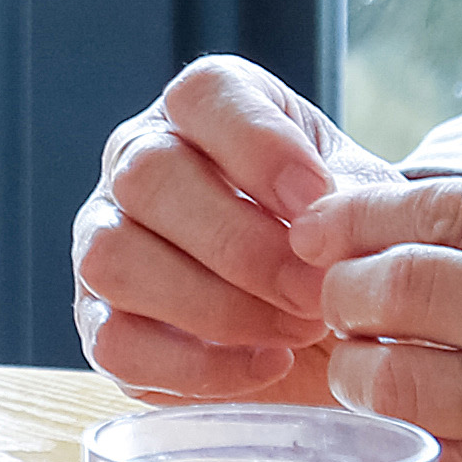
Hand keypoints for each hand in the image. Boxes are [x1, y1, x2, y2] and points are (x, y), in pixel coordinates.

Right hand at [69, 55, 384, 400]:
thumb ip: (350, 202)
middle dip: (242, 245)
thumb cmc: (337, 237)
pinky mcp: (101, 324)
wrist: (332, 313)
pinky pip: (116, 345)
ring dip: (215, 305)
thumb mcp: (361, 202)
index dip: (258, 144)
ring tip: (296, 330)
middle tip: (315, 290)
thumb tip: (321, 228)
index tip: (318, 197)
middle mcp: (136, 162)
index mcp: (204, 111)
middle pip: (146, 176)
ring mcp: (105, 240)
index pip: (201, 94)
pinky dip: (197, 367)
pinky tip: (266, 365)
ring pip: (113, 258)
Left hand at [292, 172, 461, 461]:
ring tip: (364, 364)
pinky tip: (412, 428)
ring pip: (415, 387)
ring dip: (365, 371)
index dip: (359, 220)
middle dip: (346, 292)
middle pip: (408, 290)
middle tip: (332, 298)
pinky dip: (417, 444)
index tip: (321, 229)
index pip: (444, 210)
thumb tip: (421, 218)